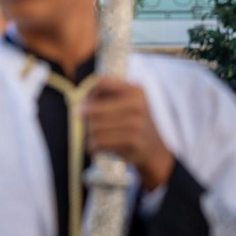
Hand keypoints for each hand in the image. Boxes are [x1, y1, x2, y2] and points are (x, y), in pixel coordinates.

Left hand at [82, 76, 175, 190]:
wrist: (155, 152)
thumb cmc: (134, 124)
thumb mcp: (127, 104)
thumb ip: (105, 98)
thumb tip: (80, 108)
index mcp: (136, 90)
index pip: (100, 83)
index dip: (88, 93)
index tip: (86, 104)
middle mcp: (138, 104)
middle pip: (92, 109)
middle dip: (86, 119)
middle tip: (89, 125)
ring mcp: (136, 123)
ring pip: (93, 127)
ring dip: (89, 135)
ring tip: (97, 137)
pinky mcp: (132, 141)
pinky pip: (98, 142)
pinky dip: (92, 146)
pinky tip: (97, 147)